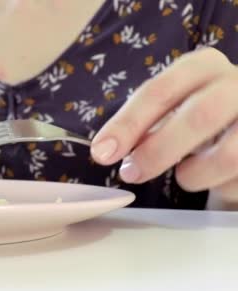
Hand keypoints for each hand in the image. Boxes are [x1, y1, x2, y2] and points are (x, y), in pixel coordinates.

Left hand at [91, 48, 237, 204]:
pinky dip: (221, 188)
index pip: (159, 91)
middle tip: (132, 173)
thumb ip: (145, 125)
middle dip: (158, 151)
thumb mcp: (172, 110)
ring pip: (227, 155)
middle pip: (198, 117)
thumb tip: (111, 149)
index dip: (127, 124)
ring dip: (193, 175)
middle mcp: (237, 83)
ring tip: (185, 175)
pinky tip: (218, 178)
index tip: (102, 152)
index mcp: (203, 66)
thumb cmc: (201, 119)